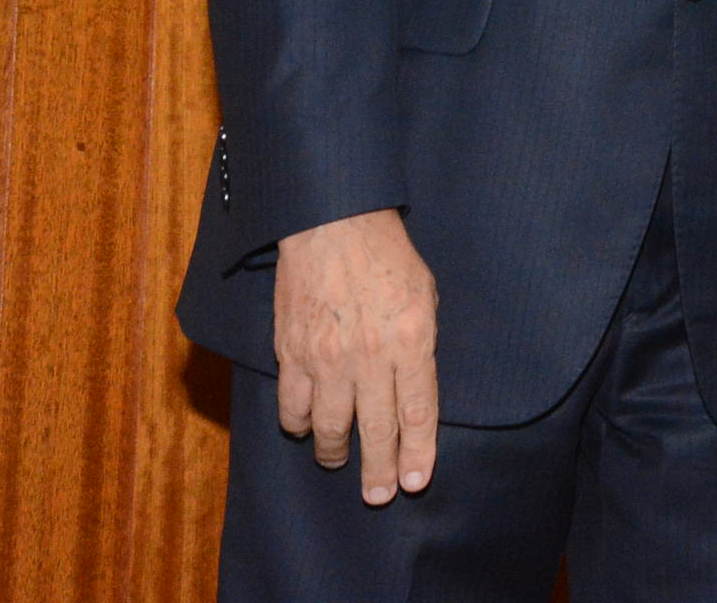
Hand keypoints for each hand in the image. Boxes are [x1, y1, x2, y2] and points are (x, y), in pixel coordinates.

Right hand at [272, 208, 439, 503]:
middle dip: (378, 471)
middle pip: (375, 430)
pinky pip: (291, 405)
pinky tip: (304, 428)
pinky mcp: (291, 352)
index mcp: (410, 340)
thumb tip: (413, 390)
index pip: (417, 413)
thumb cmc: (387, 255)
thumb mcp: (425, 296)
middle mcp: (369, 356)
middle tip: (378, 495)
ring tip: (341, 461)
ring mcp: (326, 357)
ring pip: (328, 426)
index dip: (417, 453)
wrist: (333, 222)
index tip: (415, 481)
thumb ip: (420, 345)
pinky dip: (297, 424)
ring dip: (335, 452)